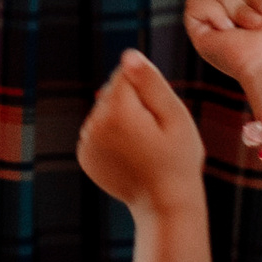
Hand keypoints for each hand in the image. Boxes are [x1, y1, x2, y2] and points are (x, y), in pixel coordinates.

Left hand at [76, 49, 205, 218]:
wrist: (164, 207)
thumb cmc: (177, 160)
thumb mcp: (176, 118)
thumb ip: (151, 83)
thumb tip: (128, 55)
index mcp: (117, 111)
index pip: (126, 73)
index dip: (148, 90)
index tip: (159, 116)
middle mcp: (94, 123)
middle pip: (113, 90)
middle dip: (133, 102)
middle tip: (155, 134)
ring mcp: (86, 141)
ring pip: (105, 109)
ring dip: (122, 118)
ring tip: (144, 146)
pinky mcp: (84, 155)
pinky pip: (98, 129)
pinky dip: (112, 135)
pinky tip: (130, 154)